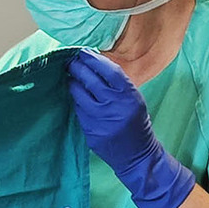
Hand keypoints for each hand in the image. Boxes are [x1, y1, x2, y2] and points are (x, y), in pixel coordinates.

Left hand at [67, 49, 194, 207]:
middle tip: (71, 61)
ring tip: (71, 77)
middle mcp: (114, 106)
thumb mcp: (134, 99)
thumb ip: (118, 83)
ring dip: (73, 83)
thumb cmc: (136, 122)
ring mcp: (100, 120)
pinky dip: (77, 101)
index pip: (107, 70)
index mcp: (129, 95)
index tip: (83, 52)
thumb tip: (95, 63)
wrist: (137, 155)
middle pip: (90, 79)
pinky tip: (76, 96)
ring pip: (79, 94)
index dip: (93, 59)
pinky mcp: (90, 131)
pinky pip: (78, 110)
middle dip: (78, 67)